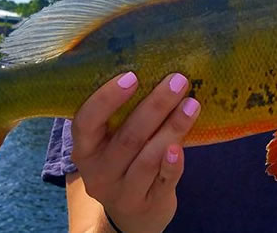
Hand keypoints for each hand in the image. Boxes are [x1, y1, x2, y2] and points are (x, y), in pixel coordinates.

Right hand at [71, 72, 199, 232]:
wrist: (133, 212)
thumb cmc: (124, 160)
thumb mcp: (111, 141)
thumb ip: (123, 113)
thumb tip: (156, 64)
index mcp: (85, 149)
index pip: (86, 121)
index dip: (107, 98)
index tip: (133, 75)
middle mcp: (98, 172)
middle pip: (127, 137)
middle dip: (155, 105)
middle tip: (178, 80)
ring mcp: (122, 191)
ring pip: (147, 158)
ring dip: (172, 128)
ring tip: (192, 104)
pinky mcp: (147, 204)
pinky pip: (163, 181)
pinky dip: (173, 163)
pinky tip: (181, 144)